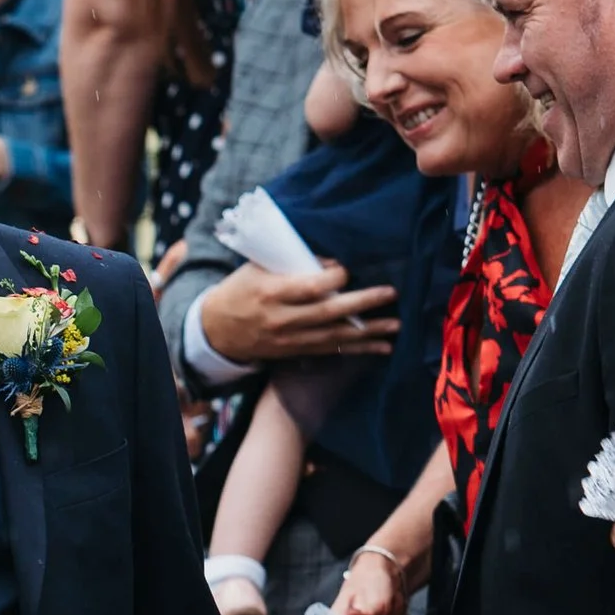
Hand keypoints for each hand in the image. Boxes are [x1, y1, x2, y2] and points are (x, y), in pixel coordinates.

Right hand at [194, 260, 397, 368]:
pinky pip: (332, 350)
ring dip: (369, 331)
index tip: (349, 269)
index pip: (309, 287)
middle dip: (362, 303)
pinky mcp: (296, 351)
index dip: (334, 278)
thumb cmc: (240, 290)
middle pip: (328, 312)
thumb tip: (333, 262)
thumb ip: (292, 264)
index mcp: (271, 293)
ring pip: (335, 336)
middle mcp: (283, 320)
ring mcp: (290, 340)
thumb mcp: (256, 268)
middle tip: (390, 294)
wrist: (218, 330)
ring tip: (396, 325)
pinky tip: (382, 347)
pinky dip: (359, 349)